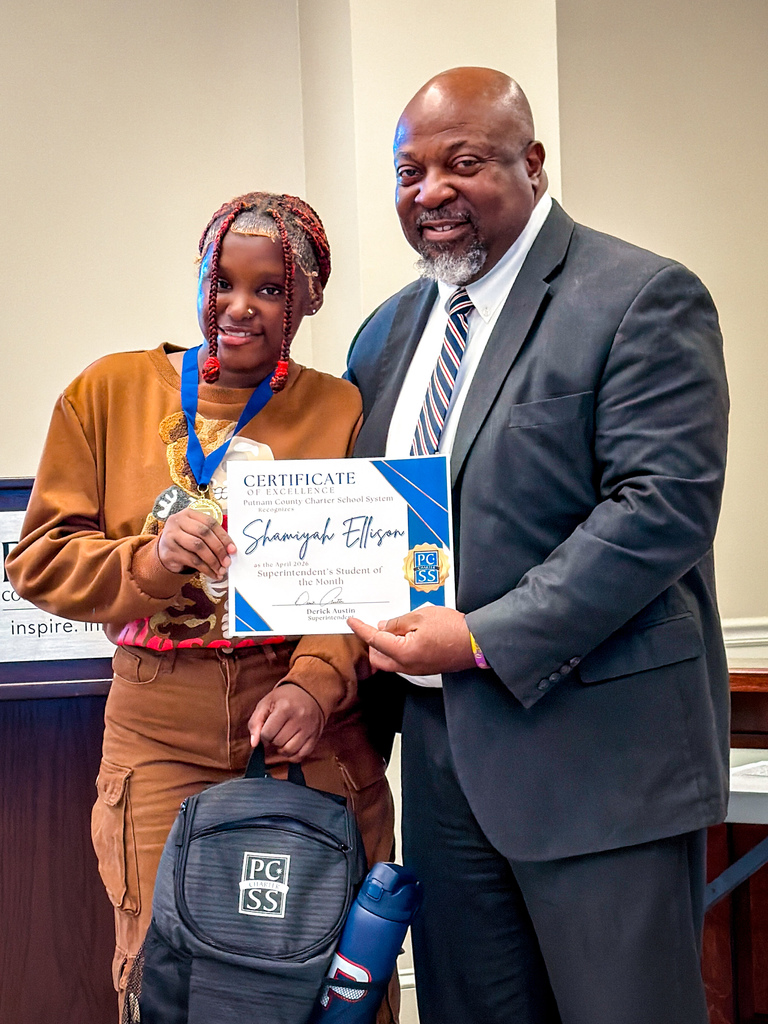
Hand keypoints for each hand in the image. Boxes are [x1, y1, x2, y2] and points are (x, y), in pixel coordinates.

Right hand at [157, 508, 235, 578]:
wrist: (165, 552)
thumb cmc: (186, 541)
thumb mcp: (196, 533)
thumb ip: (212, 537)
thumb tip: (231, 550)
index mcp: (188, 513)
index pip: (210, 522)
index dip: (224, 536)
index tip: (233, 549)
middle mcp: (178, 521)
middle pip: (204, 533)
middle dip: (219, 549)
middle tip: (227, 562)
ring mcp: (171, 536)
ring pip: (198, 547)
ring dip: (213, 560)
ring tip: (221, 570)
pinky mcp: (169, 551)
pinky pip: (192, 560)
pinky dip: (205, 569)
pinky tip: (212, 574)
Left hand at [248, 683, 323, 761]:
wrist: (309, 692)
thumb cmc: (284, 698)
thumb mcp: (266, 703)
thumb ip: (255, 723)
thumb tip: (254, 744)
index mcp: (285, 707)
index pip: (267, 733)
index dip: (263, 734)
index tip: (267, 728)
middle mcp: (300, 718)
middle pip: (278, 742)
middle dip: (273, 740)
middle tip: (276, 731)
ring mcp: (309, 728)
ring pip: (289, 751)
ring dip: (282, 749)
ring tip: (282, 739)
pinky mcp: (316, 736)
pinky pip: (302, 755)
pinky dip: (293, 755)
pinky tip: (290, 745)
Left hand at [347, 606, 474, 674]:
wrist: (477, 642)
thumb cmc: (452, 628)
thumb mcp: (421, 616)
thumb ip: (397, 623)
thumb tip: (383, 626)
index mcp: (403, 652)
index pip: (374, 640)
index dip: (361, 629)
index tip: (351, 621)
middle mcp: (407, 666)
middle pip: (377, 658)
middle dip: (371, 642)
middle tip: (374, 625)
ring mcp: (416, 670)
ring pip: (389, 661)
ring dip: (384, 647)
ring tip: (392, 628)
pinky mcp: (424, 668)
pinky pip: (402, 662)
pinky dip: (396, 650)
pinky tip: (404, 635)